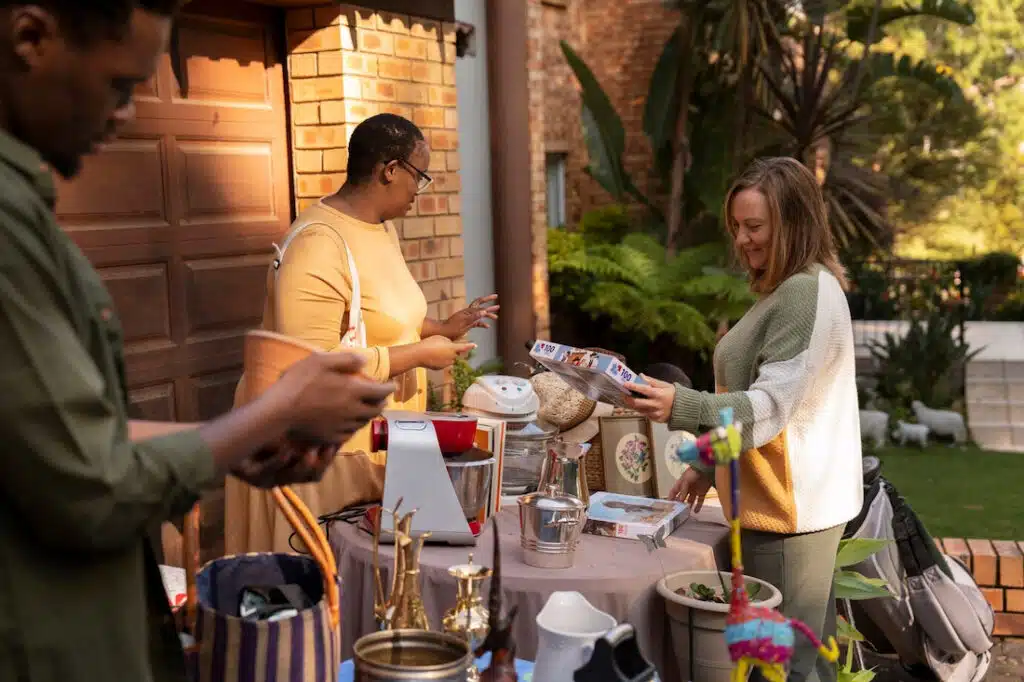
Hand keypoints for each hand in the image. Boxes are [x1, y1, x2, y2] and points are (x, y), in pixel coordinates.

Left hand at [232, 440, 339, 487]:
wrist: (226, 438)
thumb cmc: (257, 434)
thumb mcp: (284, 431)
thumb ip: (302, 431)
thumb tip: (327, 419)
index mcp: (292, 469)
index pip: (317, 471)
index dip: (328, 460)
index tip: (335, 444)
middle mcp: (282, 477)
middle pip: (310, 478)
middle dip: (321, 464)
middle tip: (327, 449)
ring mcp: (267, 479)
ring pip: (290, 478)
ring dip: (302, 466)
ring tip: (310, 452)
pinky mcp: (251, 476)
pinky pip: (268, 471)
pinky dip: (279, 461)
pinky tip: (287, 451)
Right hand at [267, 352, 395, 444]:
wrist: (279, 411)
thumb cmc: (298, 382)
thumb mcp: (320, 361)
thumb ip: (345, 360)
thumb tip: (364, 360)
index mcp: (353, 391)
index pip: (381, 391)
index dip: (389, 388)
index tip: (393, 385)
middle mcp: (352, 411)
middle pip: (375, 410)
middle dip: (381, 403)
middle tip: (381, 398)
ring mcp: (342, 426)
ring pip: (363, 422)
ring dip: (369, 415)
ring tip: (367, 409)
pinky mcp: (331, 437)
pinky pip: (349, 434)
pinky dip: (354, 427)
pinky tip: (350, 423)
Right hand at [418, 335, 475, 369]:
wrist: (419, 355)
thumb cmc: (429, 343)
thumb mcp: (440, 338)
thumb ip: (448, 341)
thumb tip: (451, 345)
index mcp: (452, 348)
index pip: (464, 347)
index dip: (470, 346)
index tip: (475, 345)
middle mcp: (451, 358)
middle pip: (456, 354)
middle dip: (453, 351)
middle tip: (443, 346)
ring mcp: (446, 364)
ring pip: (449, 359)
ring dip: (446, 356)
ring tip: (435, 351)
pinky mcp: (440, 368)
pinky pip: (443, 363)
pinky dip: (440, 360)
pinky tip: (432, 356)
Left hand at [441, 295, 498, 339]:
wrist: (443, 332)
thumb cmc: (452, 329)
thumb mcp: (464, 324)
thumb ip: (474, 317)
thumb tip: (484, 311)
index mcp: (468, 312)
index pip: (480, 305)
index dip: (488, 301)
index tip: (496, 296)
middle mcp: (468, 313)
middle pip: (480, 306)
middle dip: (489, 305)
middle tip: (497, 306)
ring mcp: (467, 318)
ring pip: (479, 315)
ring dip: (487, 315)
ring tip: (495, 317)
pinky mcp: (466, 324)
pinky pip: (476, 322)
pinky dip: (482, 323)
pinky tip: (487, 326)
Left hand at [624, 375, 676, 422]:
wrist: (683, 409)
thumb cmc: (673, 395)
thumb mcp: (665, 385)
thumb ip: (652, 381)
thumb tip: (641, 376)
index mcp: (658, 394)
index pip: (644, 390)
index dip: (633, 387)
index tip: (625, 384)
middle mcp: (656, 405)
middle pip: (637, 403)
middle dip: (628, 398)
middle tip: (624, 394)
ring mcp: (655, 413)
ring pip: (639, 410)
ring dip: (632, 404)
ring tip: (629, 399)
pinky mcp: (655, 419)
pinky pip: (644, 414)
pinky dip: (640, 409)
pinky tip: (640, 405)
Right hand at [669, 467, 713, 511]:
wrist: (706, 468)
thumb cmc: (693, 472)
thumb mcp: (686, 480)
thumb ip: (683, 490)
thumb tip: (681, 500)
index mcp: (681, 483)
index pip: (674, 492)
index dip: (671, 498)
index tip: (668, 505)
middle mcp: (687, 488)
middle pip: (681, 498)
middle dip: (679, 504)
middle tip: (677, 512)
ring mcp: (695, 490)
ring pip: (690, 500)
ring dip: (688, 506)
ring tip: (686, 513)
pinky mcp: (702, 492)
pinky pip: (699, 501)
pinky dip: (698, 507)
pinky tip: (695, 512)